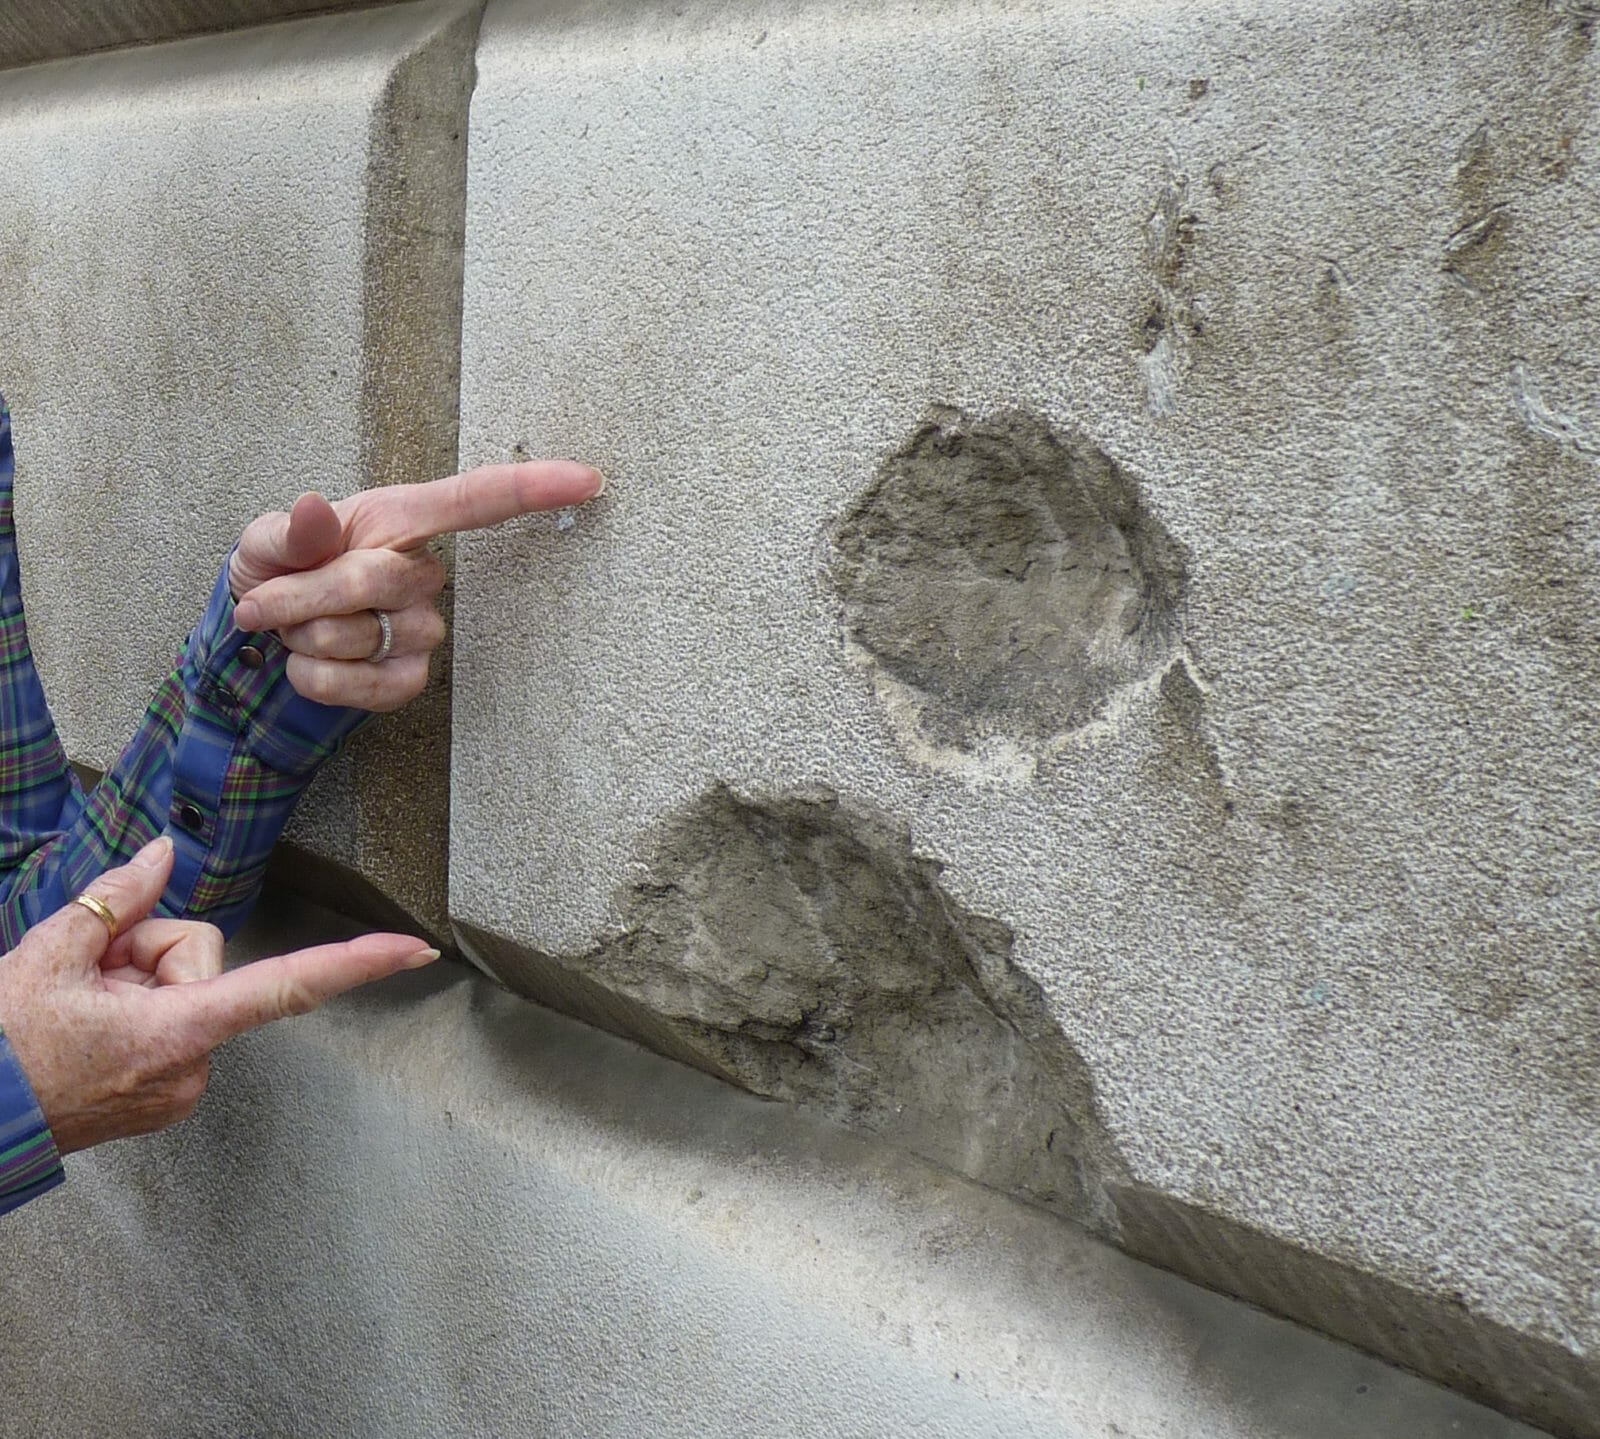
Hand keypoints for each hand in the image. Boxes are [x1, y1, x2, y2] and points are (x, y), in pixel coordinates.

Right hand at [0, 836, 437, 1153]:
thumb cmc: (2, 1048)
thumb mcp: (50, 953)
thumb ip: (117, 897)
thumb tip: (162, 852)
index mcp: (178, 1031)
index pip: (287, 986)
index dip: (356, 964)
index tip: (413, 951)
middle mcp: (192, 1067)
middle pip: (205, 961)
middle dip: (148, 953)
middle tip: (89, 976)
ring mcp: (179, 1088)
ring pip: (186, 990)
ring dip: (135, 983)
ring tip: (80, 1008)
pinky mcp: (166, 1096)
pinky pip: (174, 1023)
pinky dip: (136, 1012)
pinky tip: (89, 1027)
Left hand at [229, 458, 605, 710]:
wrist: (264, 637)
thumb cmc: (279, 571)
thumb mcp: (266, 540)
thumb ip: (288, 530)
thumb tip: (313, 510)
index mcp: (400, 518)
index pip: (476, 501)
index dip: (532, 488)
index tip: (587, 479)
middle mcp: (422, 573)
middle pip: (374, 581)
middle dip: (301, 594)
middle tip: (267, 599)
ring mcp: (424, 630)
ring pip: (358, 636)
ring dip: (304, 638)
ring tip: (296, 629)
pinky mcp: (411, 679)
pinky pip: (363, 685)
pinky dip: (316, 679)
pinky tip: (310, 665)